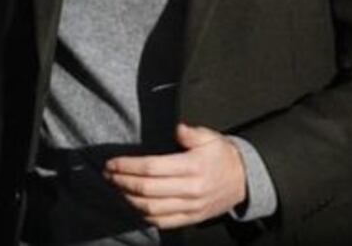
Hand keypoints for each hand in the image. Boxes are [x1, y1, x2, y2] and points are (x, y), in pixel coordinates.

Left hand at [104, 123, 246, 228]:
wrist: (244, 180)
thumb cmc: (222, 155)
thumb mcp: (210, 137)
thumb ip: (192, 133)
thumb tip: (178, 128)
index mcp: (193, 167)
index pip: (152, 168)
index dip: (128, 166)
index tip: (112, 162)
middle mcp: (190, 189)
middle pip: (146, 189)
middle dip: (122, 181)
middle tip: (108, 174)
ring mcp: (191, 207)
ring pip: (151, 208)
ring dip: (128, 199)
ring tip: (116, 188)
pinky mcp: (191, 218)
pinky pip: (163, 222)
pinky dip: (143, 215)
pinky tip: (132, 204)